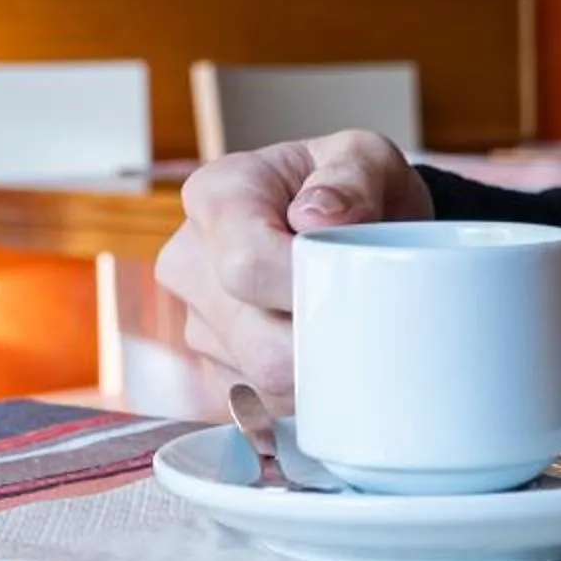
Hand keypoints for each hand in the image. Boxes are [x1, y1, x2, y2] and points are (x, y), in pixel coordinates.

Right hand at [155, 131, 433, 411]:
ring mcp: (197, 320)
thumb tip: (320, 218)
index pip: (247, 265)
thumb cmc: (353, 187)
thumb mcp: (366, 157)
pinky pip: (264, 404)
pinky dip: (307, 388)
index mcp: (215, 195)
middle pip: (256, 340)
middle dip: (325, 339)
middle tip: (370, 311)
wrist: (349, 223)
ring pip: (262, 380)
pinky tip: (325, 349)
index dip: (307, 289)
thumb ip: (352, 175)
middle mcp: (190, 260)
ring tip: (348, 320)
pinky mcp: (215, 369)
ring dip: (321, 367)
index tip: (356, 282)